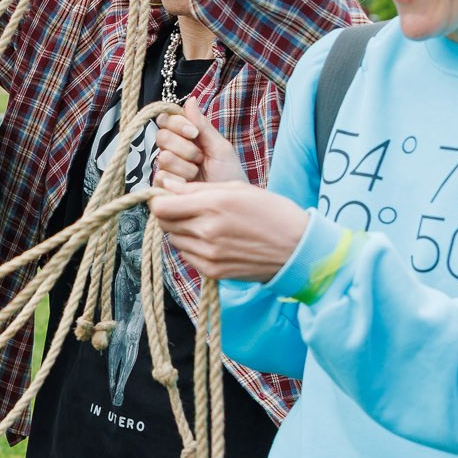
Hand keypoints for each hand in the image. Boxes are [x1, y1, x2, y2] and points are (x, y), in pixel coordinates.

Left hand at [150, 175, 311, 280]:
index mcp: (213, 204)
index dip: (160, 201)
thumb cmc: (271, 212)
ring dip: (183, 232)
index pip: (161, 207)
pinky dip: (194, 248)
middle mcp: (206, 230)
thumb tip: (166, 186)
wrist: (296, 248)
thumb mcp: (237, 188)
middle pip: (165, 224)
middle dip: (171, 215)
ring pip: (175, 240)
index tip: (169, 198)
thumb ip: (197, 189)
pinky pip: (188, 256)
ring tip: (208, 226)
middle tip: (189, 211)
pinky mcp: (212, 271)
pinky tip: (215, 242)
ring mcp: (208, 253)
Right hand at [155, 96, 242, 184]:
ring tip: (197, 175)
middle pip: (161, 136)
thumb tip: (191, 99)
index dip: (177, 124)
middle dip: (185, 148)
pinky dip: (179, 181)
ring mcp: (165, 169)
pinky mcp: (160, 188)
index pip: (166, 119)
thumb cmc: (228, 175)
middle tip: (199, 158)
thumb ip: (203, 125)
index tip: (194, 134)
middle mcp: (172, 151)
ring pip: (163, 157)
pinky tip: (188, 186)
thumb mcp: (220, 147)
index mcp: (185, 137)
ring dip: (186, 167)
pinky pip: (161, 176)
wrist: (228, 204)